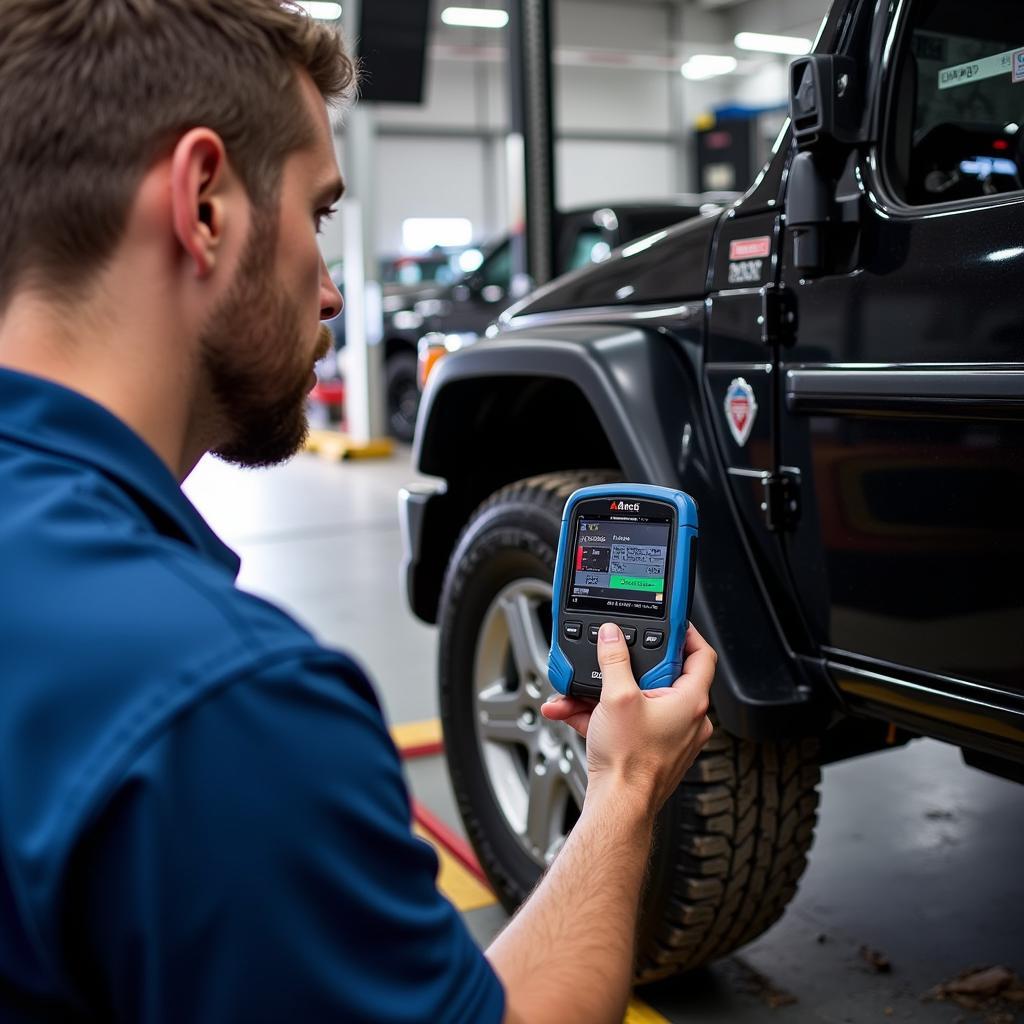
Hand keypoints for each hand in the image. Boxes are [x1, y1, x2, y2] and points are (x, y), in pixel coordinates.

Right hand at [541, 623, 715, 810]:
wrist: (617, 806)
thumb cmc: (629, 762)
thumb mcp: (617, 697)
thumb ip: (614, 659)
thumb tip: (612, 636)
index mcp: (691, 702)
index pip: (701, 655)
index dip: (687, 634)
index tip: (671, 624)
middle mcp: (688, 719)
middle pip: (662, 676)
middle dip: (625, 668)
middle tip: (612, 661)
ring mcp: (671, 736)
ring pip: (639, 701)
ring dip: (604, 694)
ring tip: (579, 692)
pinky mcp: (652, 750)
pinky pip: (628, 722)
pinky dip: (602, 715)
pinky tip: (573, 711)